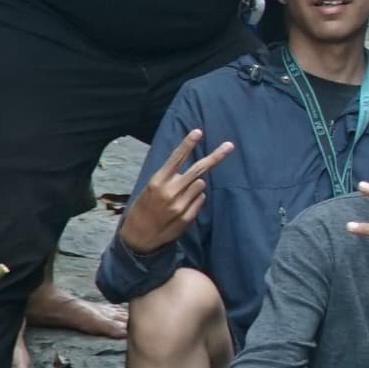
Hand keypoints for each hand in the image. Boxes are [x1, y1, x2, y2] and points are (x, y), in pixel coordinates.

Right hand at [116, 127, 235, 254]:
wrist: (139, 237)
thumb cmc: (143, 208)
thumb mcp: (150, 189)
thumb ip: (169, 179)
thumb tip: (194, 174)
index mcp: (157, 181)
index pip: (175, 158)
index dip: (187, 144)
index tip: (198, 131)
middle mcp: (171, 191)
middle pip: (198, 170)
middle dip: (216, 156)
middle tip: (229, 146)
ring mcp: (181, 204)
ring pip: (201, 184)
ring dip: (197, 185)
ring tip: (182, 194)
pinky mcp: (188, 216)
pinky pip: (201, 200)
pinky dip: (196, 199)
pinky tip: (183, 206)